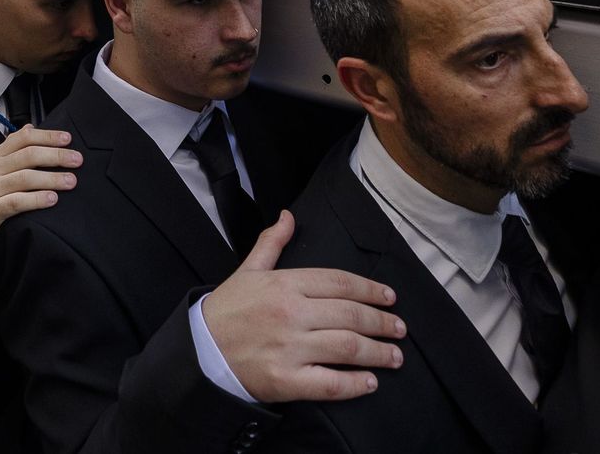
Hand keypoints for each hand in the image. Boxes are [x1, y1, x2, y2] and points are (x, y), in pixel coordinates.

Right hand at [0, 125, 81, 244]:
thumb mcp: (0, 166)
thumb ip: (15, 147)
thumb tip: (31, 127)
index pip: (24, 138)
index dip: (48, 136)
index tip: (68, 139)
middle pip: (28, 155)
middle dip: (56, 156)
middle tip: (77, 160)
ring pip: (25, 178)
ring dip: (52, 178)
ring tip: (72, 181)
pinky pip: (17, 201)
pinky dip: (36, 199)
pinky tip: (53, 198)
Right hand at [201, 211, 404, 402]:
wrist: (199, 352)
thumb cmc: (227, 310)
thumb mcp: (248, 271)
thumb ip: (272, 243)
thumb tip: (289, 216)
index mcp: (285, 284)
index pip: (339, 282)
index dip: (370, 290)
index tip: (389, 298)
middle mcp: (291, 314)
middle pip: (350, 315)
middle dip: (381, 322)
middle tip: (399, 328)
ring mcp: (289, 348)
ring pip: (347, 347)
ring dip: (377, 352)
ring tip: (395, 356)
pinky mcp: (286, 380)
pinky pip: (329, 383)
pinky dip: (354, 384)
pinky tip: (369, 382)